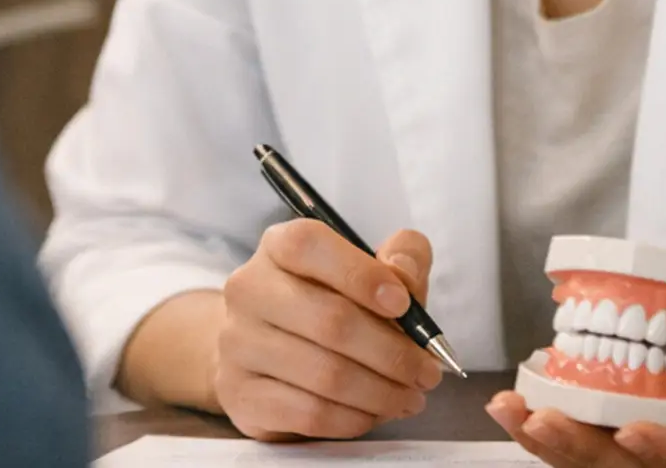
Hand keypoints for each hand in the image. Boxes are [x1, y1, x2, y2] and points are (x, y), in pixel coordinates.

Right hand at [213, 221, 445, 439]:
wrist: (262, 351)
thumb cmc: (328, 303)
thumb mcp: (371, 270)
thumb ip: (401, 258)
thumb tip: (405, 278)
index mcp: (279, 246)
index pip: (310, 246)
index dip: (361, 274)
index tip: (403, 304)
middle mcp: (249, 290)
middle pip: (330, 320)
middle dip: (392, 352)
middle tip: (427, 372)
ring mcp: (238, 344)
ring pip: (325, 374)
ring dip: (381, 392)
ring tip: (411, 396)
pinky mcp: (241, 394)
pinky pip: (310, 412)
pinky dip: (354, 418)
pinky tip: (376, 413)